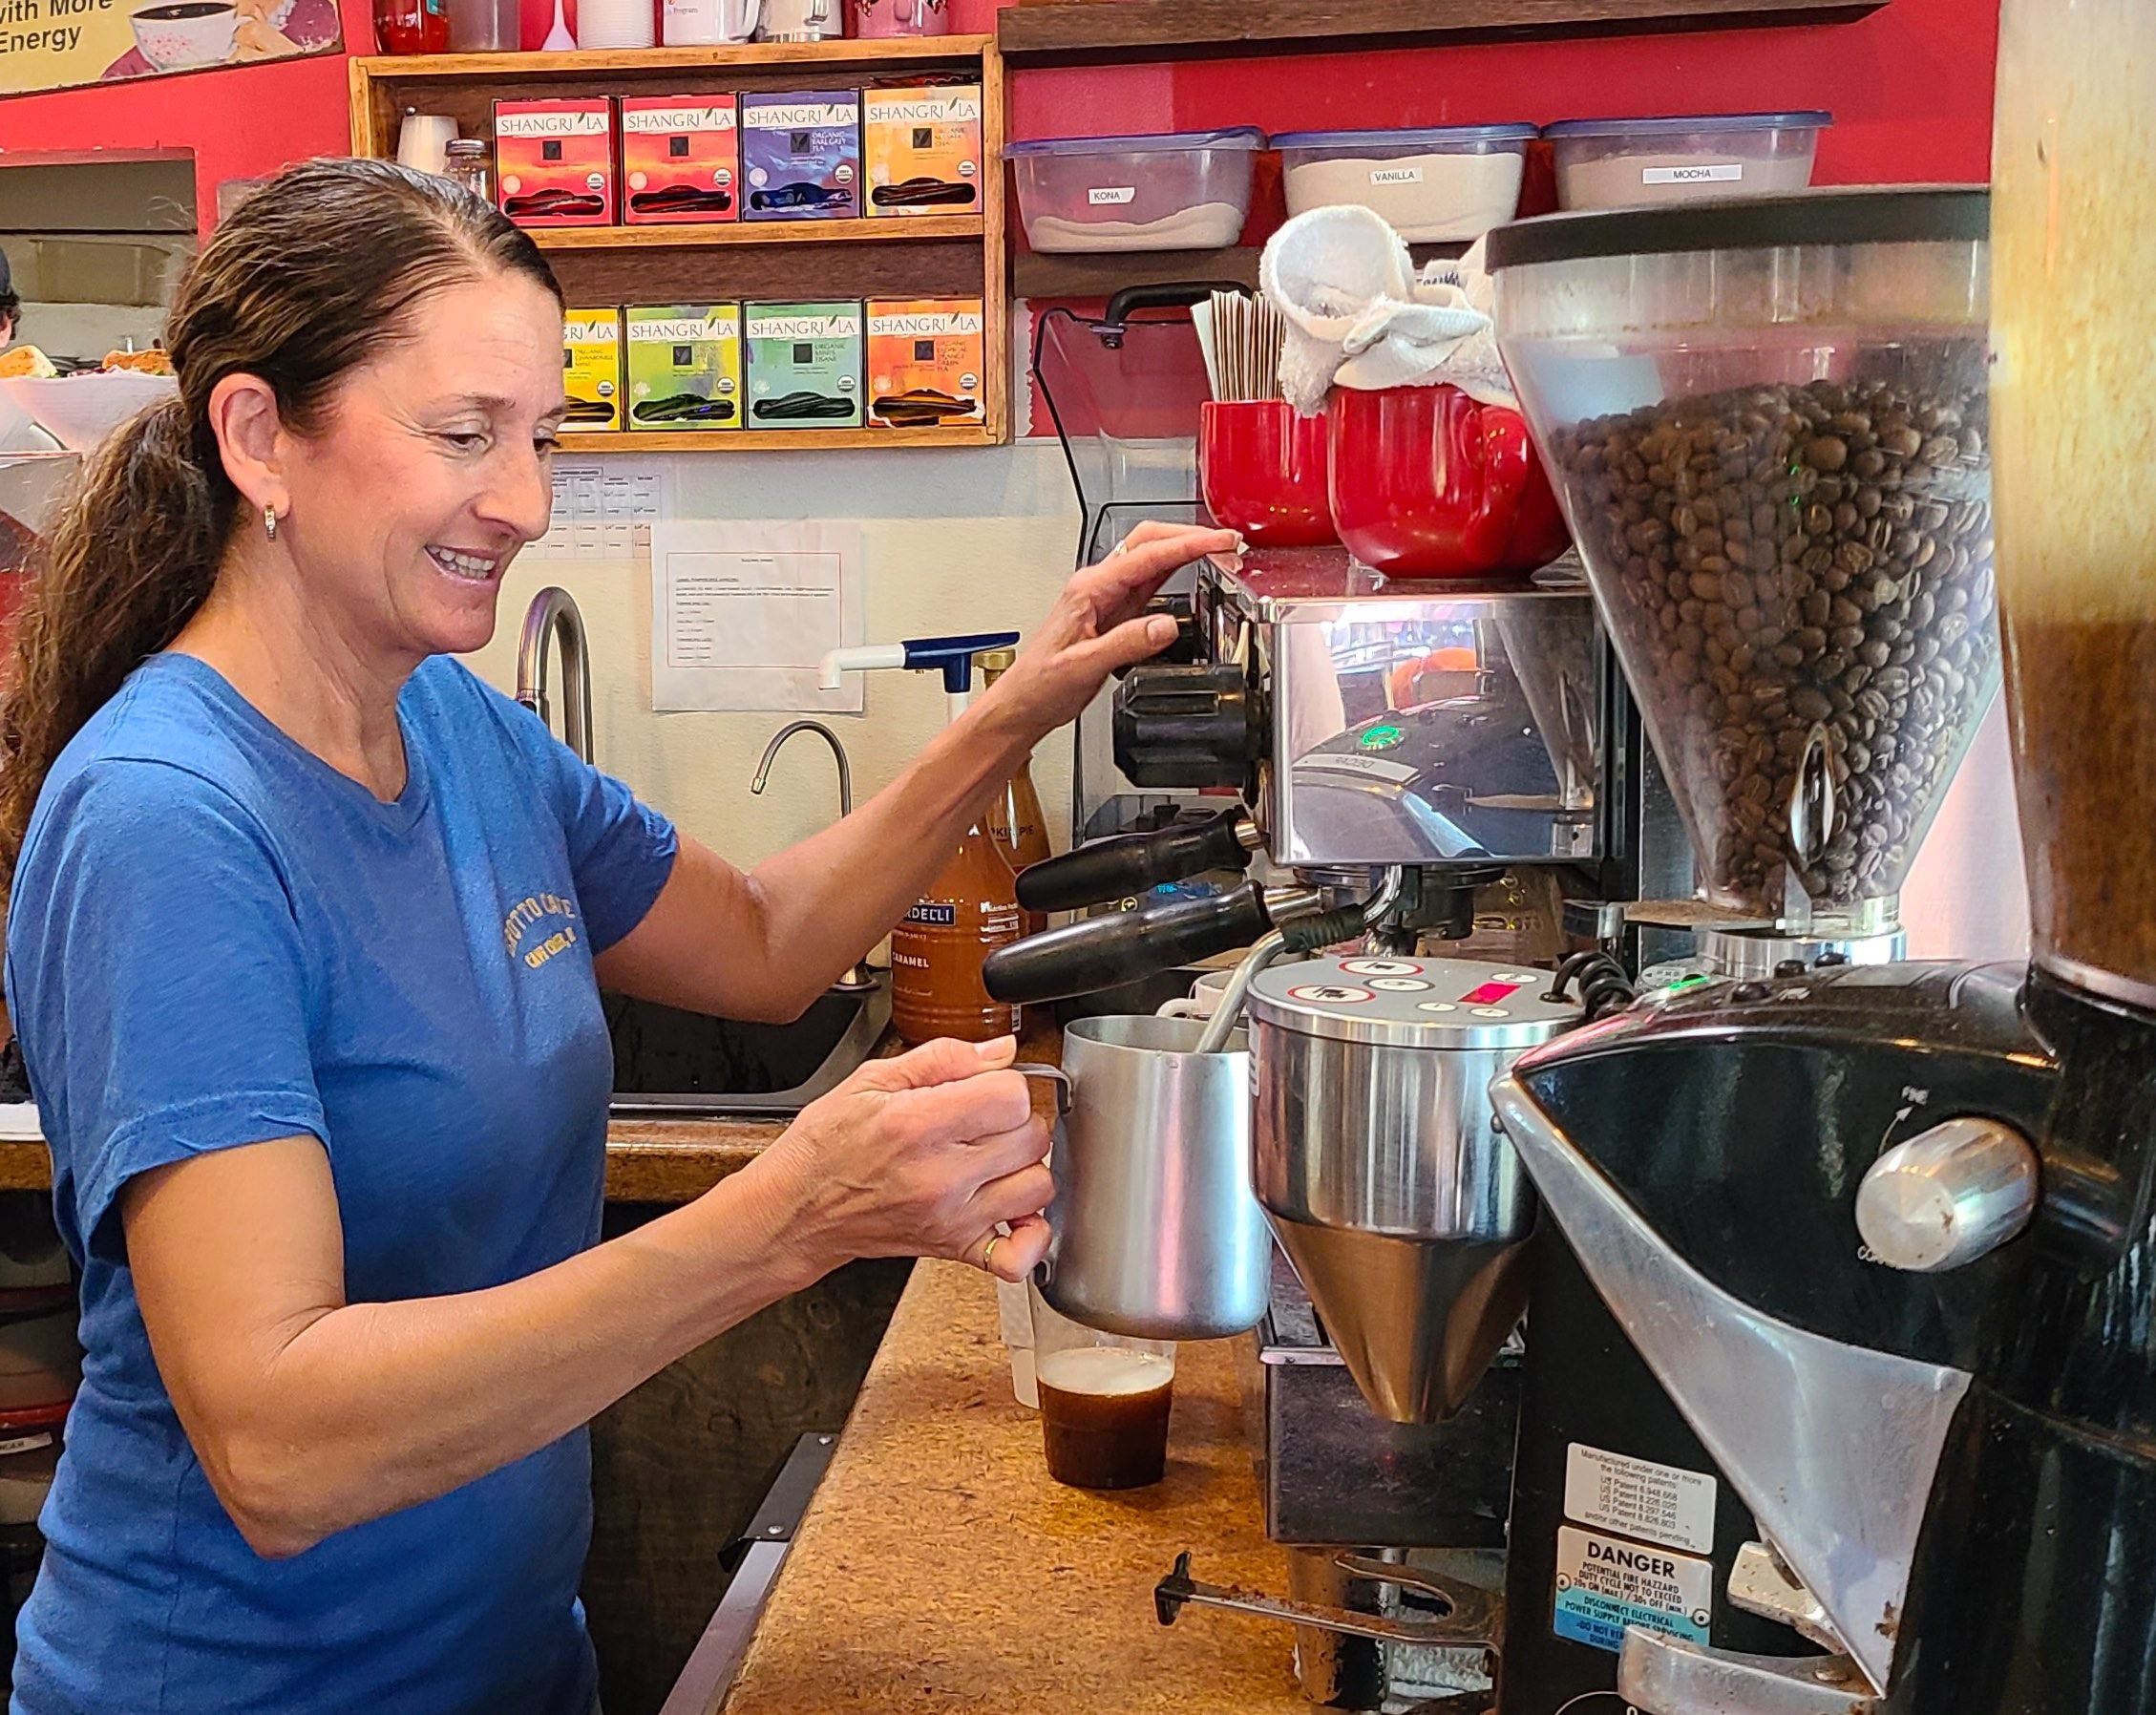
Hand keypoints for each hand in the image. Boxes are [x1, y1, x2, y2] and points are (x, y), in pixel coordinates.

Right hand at [756, 1035, 1052, 1284]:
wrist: (796, 1209)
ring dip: (1025, 1167)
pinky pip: (1019, 1255)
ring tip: (997, 1159)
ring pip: (1038, 1186)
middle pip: (1032, 1137)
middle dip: (1016, 1120)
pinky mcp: (954, 1248)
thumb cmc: (826, 1146)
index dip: (1004, 1084)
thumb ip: (943, 1057)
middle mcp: (940, 1174)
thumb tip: (1001, 1051)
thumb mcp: (870, 1080)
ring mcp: (951, 1217)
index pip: (1011, 1095)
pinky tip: (1015, 1212)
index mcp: (917, 1123)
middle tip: (987, 1120)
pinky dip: (1030, 1237)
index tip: (985, 1088)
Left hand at [986, 522, 1239, 736]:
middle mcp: (1097, 586)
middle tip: (1227, 542)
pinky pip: (1149, 581)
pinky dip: (1175, 571)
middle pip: (1149, 541)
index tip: (1219, 543)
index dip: (1187, 546)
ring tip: (1219, 552)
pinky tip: (1191, 572)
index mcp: (1089, 590)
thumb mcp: (1084, 666)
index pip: (1147, 555)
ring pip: (1151, 557)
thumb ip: (1127, 643)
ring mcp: (1106, 597)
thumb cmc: (1040, 684)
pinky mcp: (1114, 612)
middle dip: (1190, 536)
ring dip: (1184, 549)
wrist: (1023, 703)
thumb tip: (1165, 626)